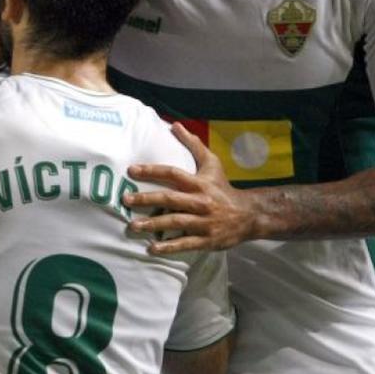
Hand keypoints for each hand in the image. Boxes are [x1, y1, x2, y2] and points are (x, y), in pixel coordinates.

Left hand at [124, 122, 261, 252]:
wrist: (248, 215)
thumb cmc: (223, 188)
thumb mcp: (212, 164)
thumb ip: (193, 145)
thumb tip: (175, 125)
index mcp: (199, 183)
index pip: (173, 173)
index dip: (152, 170)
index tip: (131, 170)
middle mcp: (200, 201)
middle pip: (170, 199)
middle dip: (146, 199)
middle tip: (125, 200)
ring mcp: (203, 222)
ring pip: (175, 222)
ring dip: (153, 225)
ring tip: (133, 226)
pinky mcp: (206, 240)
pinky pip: (185, 243)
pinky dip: (168, 247)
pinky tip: (152, 248)